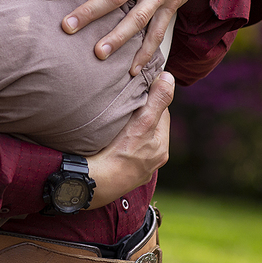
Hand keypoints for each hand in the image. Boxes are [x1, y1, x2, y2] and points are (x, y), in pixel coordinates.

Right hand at [88, 72, 172, 207]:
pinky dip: (120, 145)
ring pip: (138, 141)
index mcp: (161, 148)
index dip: (152, 98)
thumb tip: (169, 78)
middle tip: (125, 102)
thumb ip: (157, 101)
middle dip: (141, 114)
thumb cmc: (117, 154)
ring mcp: (136, 171)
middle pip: (150, 127)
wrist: (92, 184)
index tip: (139, 89)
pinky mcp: (120, 176)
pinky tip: (108, 142)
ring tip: (115, 120)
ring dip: (130, 129)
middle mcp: (153, 161)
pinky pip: (125, 154)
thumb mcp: (142, 123)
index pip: (162, 113)